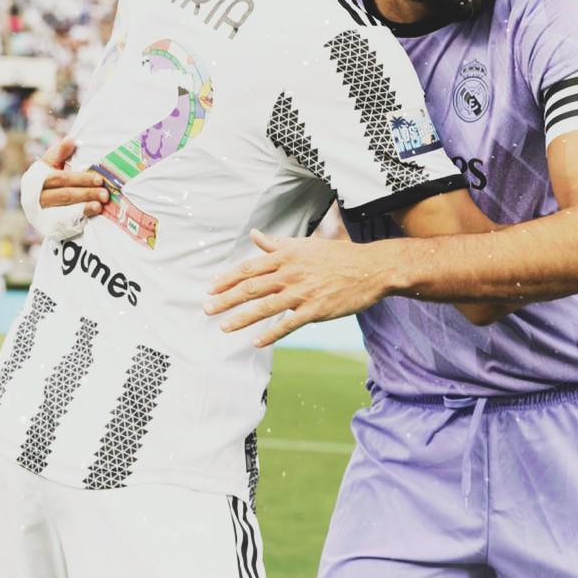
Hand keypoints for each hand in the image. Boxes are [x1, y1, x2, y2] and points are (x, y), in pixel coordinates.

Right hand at [39, 137, 108, 215]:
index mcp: (37, 179)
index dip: (80, 178)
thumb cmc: (49, 178)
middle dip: (87, 192)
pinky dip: (82, 215)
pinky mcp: (49, 224)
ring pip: (66, 208)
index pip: (60, 179)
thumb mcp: (50, 164)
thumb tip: (71, 139)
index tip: (99, 178)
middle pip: (65, 194)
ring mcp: (43, 212)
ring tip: (101, 203)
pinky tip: (94, 210)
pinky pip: (67, 221)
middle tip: (105, 192)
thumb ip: (59, 153)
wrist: (39, 204)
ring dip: (85, 204)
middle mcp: (38, 197)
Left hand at [204, 229, 389, 346]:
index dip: (227, 278)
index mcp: (287, 255)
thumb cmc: (337, 255)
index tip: (210, 288)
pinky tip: (256, 342)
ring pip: (265, 307)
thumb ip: (276, 243)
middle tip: (207, 309)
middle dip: (226, 299)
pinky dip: (271, 334)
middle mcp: (291, 272)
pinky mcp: (315, 310)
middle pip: (251, 287)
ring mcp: (303, 292)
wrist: (370, 268)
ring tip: (224, 327)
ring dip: (242, 318)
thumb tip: (254, 235)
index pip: (249, 267)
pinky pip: (288, 324)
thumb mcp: (305, 244)